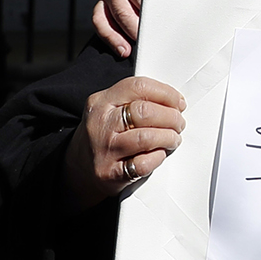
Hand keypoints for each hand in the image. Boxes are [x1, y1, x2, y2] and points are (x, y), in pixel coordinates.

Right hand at [63, 77, 185, 210]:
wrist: (81, 167)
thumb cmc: (105, 135)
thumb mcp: (112, 109)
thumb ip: (138, 100)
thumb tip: (174, 102)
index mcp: (102, 101)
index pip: (139, 86)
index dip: (166, 93)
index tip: (179, 102)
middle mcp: (100, 123)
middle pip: (144, 112)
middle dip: (171, 117)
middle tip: (179, 123)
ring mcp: (104, 149)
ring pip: (146, 137)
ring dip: (168, 137)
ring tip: (173, 139)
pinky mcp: (110, 173)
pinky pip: (143, 164)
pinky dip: (158, 157)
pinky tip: (159, 153)